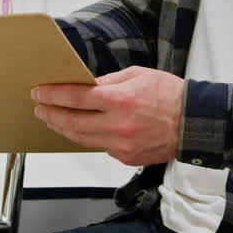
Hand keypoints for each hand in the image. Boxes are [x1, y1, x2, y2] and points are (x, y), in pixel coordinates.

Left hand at [31, 66, 183, 166]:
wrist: (192, 122)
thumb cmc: (169, 94)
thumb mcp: (137, 75)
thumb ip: (109, 81)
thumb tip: (86, 86)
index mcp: (120, 100)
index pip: (76, 98)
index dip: (53, 95)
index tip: (40, 93)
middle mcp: (118, 125)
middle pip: (73, 122)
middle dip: (52, 114)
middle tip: (39, 108)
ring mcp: (121, 144)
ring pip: (82, 139)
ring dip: (63, 129)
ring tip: (52, 119)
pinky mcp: (126, 157)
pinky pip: (99, 147)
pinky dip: (87, 137)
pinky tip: (79, 130)